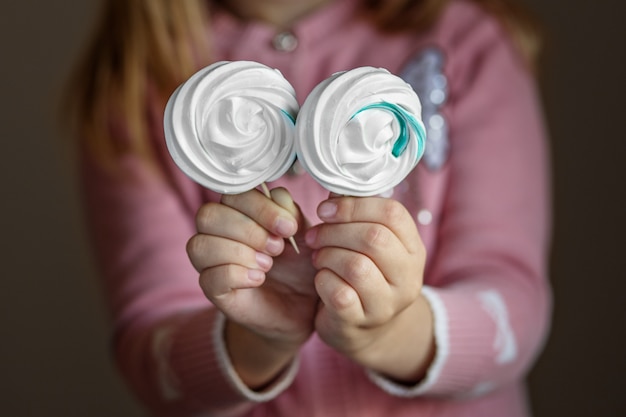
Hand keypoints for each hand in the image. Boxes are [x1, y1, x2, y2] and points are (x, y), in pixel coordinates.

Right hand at [187, 187, 317, 387]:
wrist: (303, 307)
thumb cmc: (299, 266)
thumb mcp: (303, 234)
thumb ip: (289, 211)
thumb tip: (277, 198)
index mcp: (239, 211)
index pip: (232, 193)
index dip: (261, 207)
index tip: (289, 227)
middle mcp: (218, 232)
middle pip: (208, 215)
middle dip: (248, 230)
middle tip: (278, 248)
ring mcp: (211, 262)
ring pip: (201, 244)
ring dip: (240, 252)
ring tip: (268, 265)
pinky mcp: (213, 290)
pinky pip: (209, 277)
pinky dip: (237, 275)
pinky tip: (258, 279)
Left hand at [305, 195, 433, 382]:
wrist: (362, 328)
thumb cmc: (360, 275)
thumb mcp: (366, 244)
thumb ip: (354, 216)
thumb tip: (335, 189)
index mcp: (412, 249)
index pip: (392, 213)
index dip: (354, 206)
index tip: (325, 209)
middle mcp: (408, 277)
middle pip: (374, 238)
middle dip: (335, 231)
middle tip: (314, 235)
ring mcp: (388, 303)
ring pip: (356, 266)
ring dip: (327, 255)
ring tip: (318, 257)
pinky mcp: (362, 321)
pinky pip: (339, 293)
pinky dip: (322, 280)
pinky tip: (321, 279)